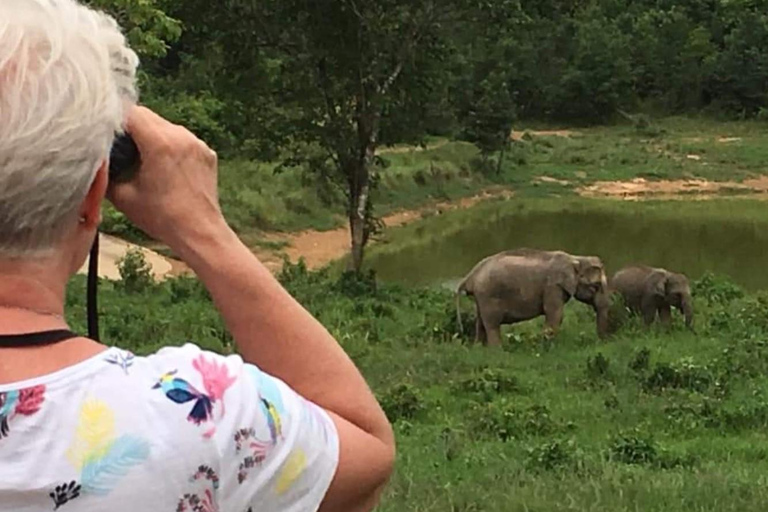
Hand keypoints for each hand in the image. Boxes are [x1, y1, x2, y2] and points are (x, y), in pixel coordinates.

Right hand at [107, 106, 226, 249]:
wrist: (199, 232)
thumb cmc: (161, 217)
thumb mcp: (122, 196)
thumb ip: (105, 172)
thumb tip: (93, 159)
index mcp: (160, 142)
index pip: (130, 112)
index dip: (114, 119)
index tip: (106, 133)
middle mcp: (181, 136)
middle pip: (149, 117)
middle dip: (132, 128)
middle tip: (120, 147)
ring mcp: (197, 144)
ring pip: (166, 127)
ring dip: (152, 136)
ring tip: (143, 159)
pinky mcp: (207, 153)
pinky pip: (183, 140)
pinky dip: (171, 147)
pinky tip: (165, 168)